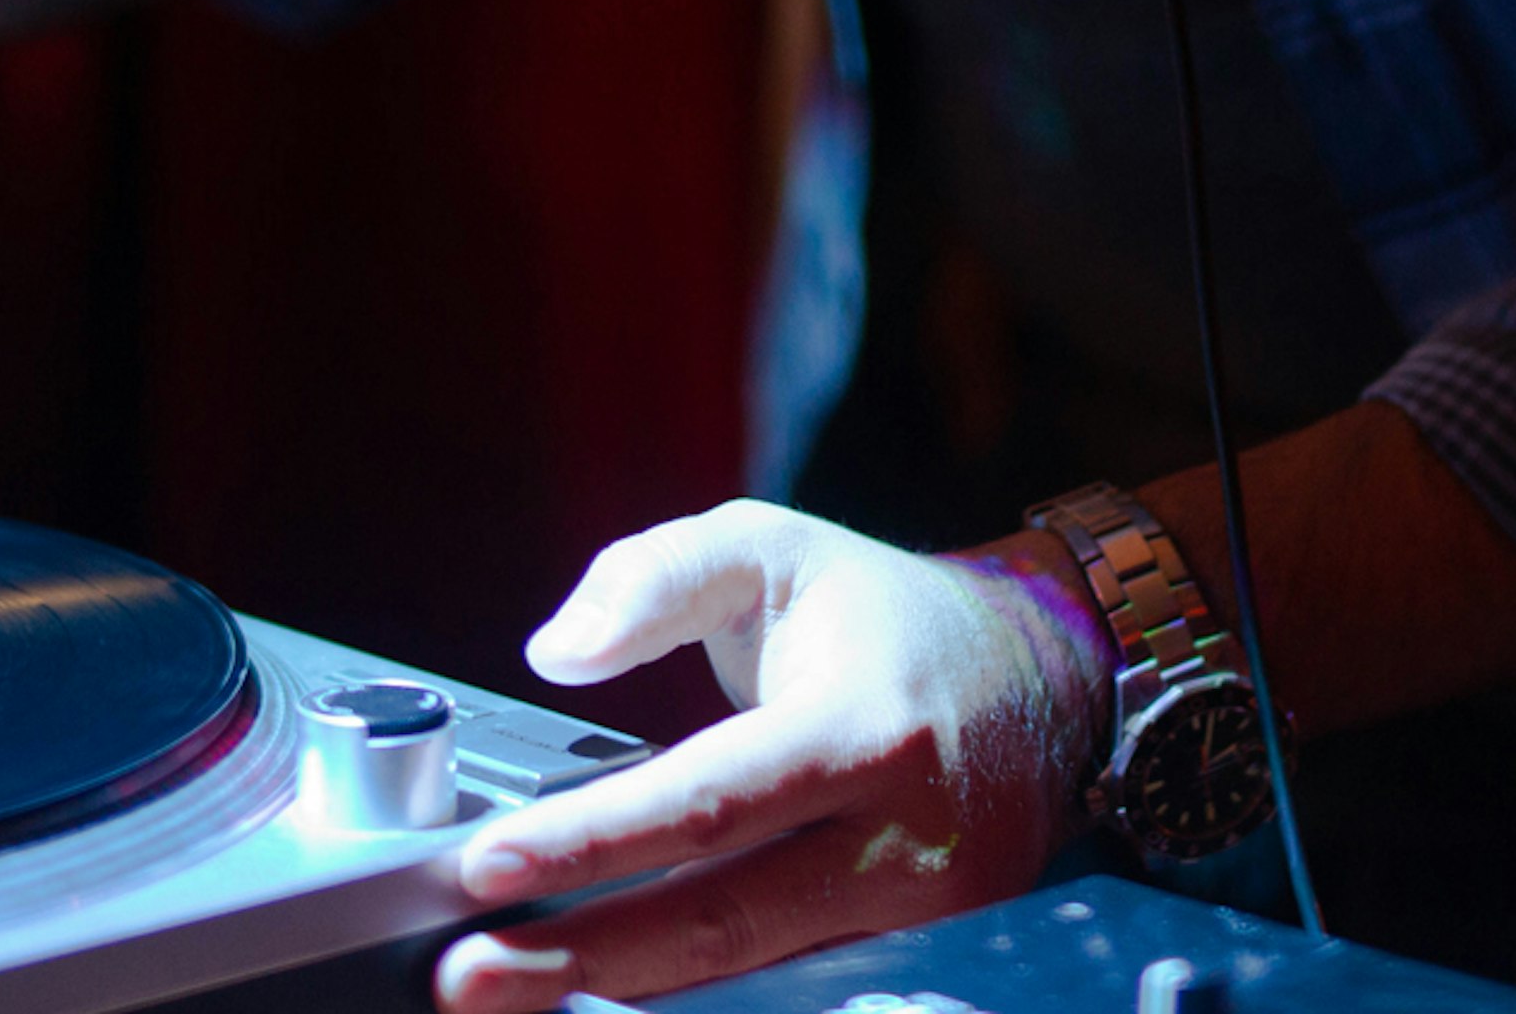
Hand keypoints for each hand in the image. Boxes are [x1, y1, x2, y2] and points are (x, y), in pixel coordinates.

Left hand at [437, 501, 1108, 1013]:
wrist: (1048, 683)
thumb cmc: (886, 616)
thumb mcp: (773, 547)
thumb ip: (657, 576)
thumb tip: (557, 650)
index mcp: (862, 725)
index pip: (711, 800)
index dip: (594, 841)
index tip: (484, 864)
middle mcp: (900, 837)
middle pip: (725, 921)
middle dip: (587, 957)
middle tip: (467, 974)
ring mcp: (918, 915)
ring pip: (756, 977)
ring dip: (627, 995)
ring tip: (514, 997)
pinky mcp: (918, 956)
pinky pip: (791, 989)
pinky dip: (696, 1000)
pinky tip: (606, 1001)